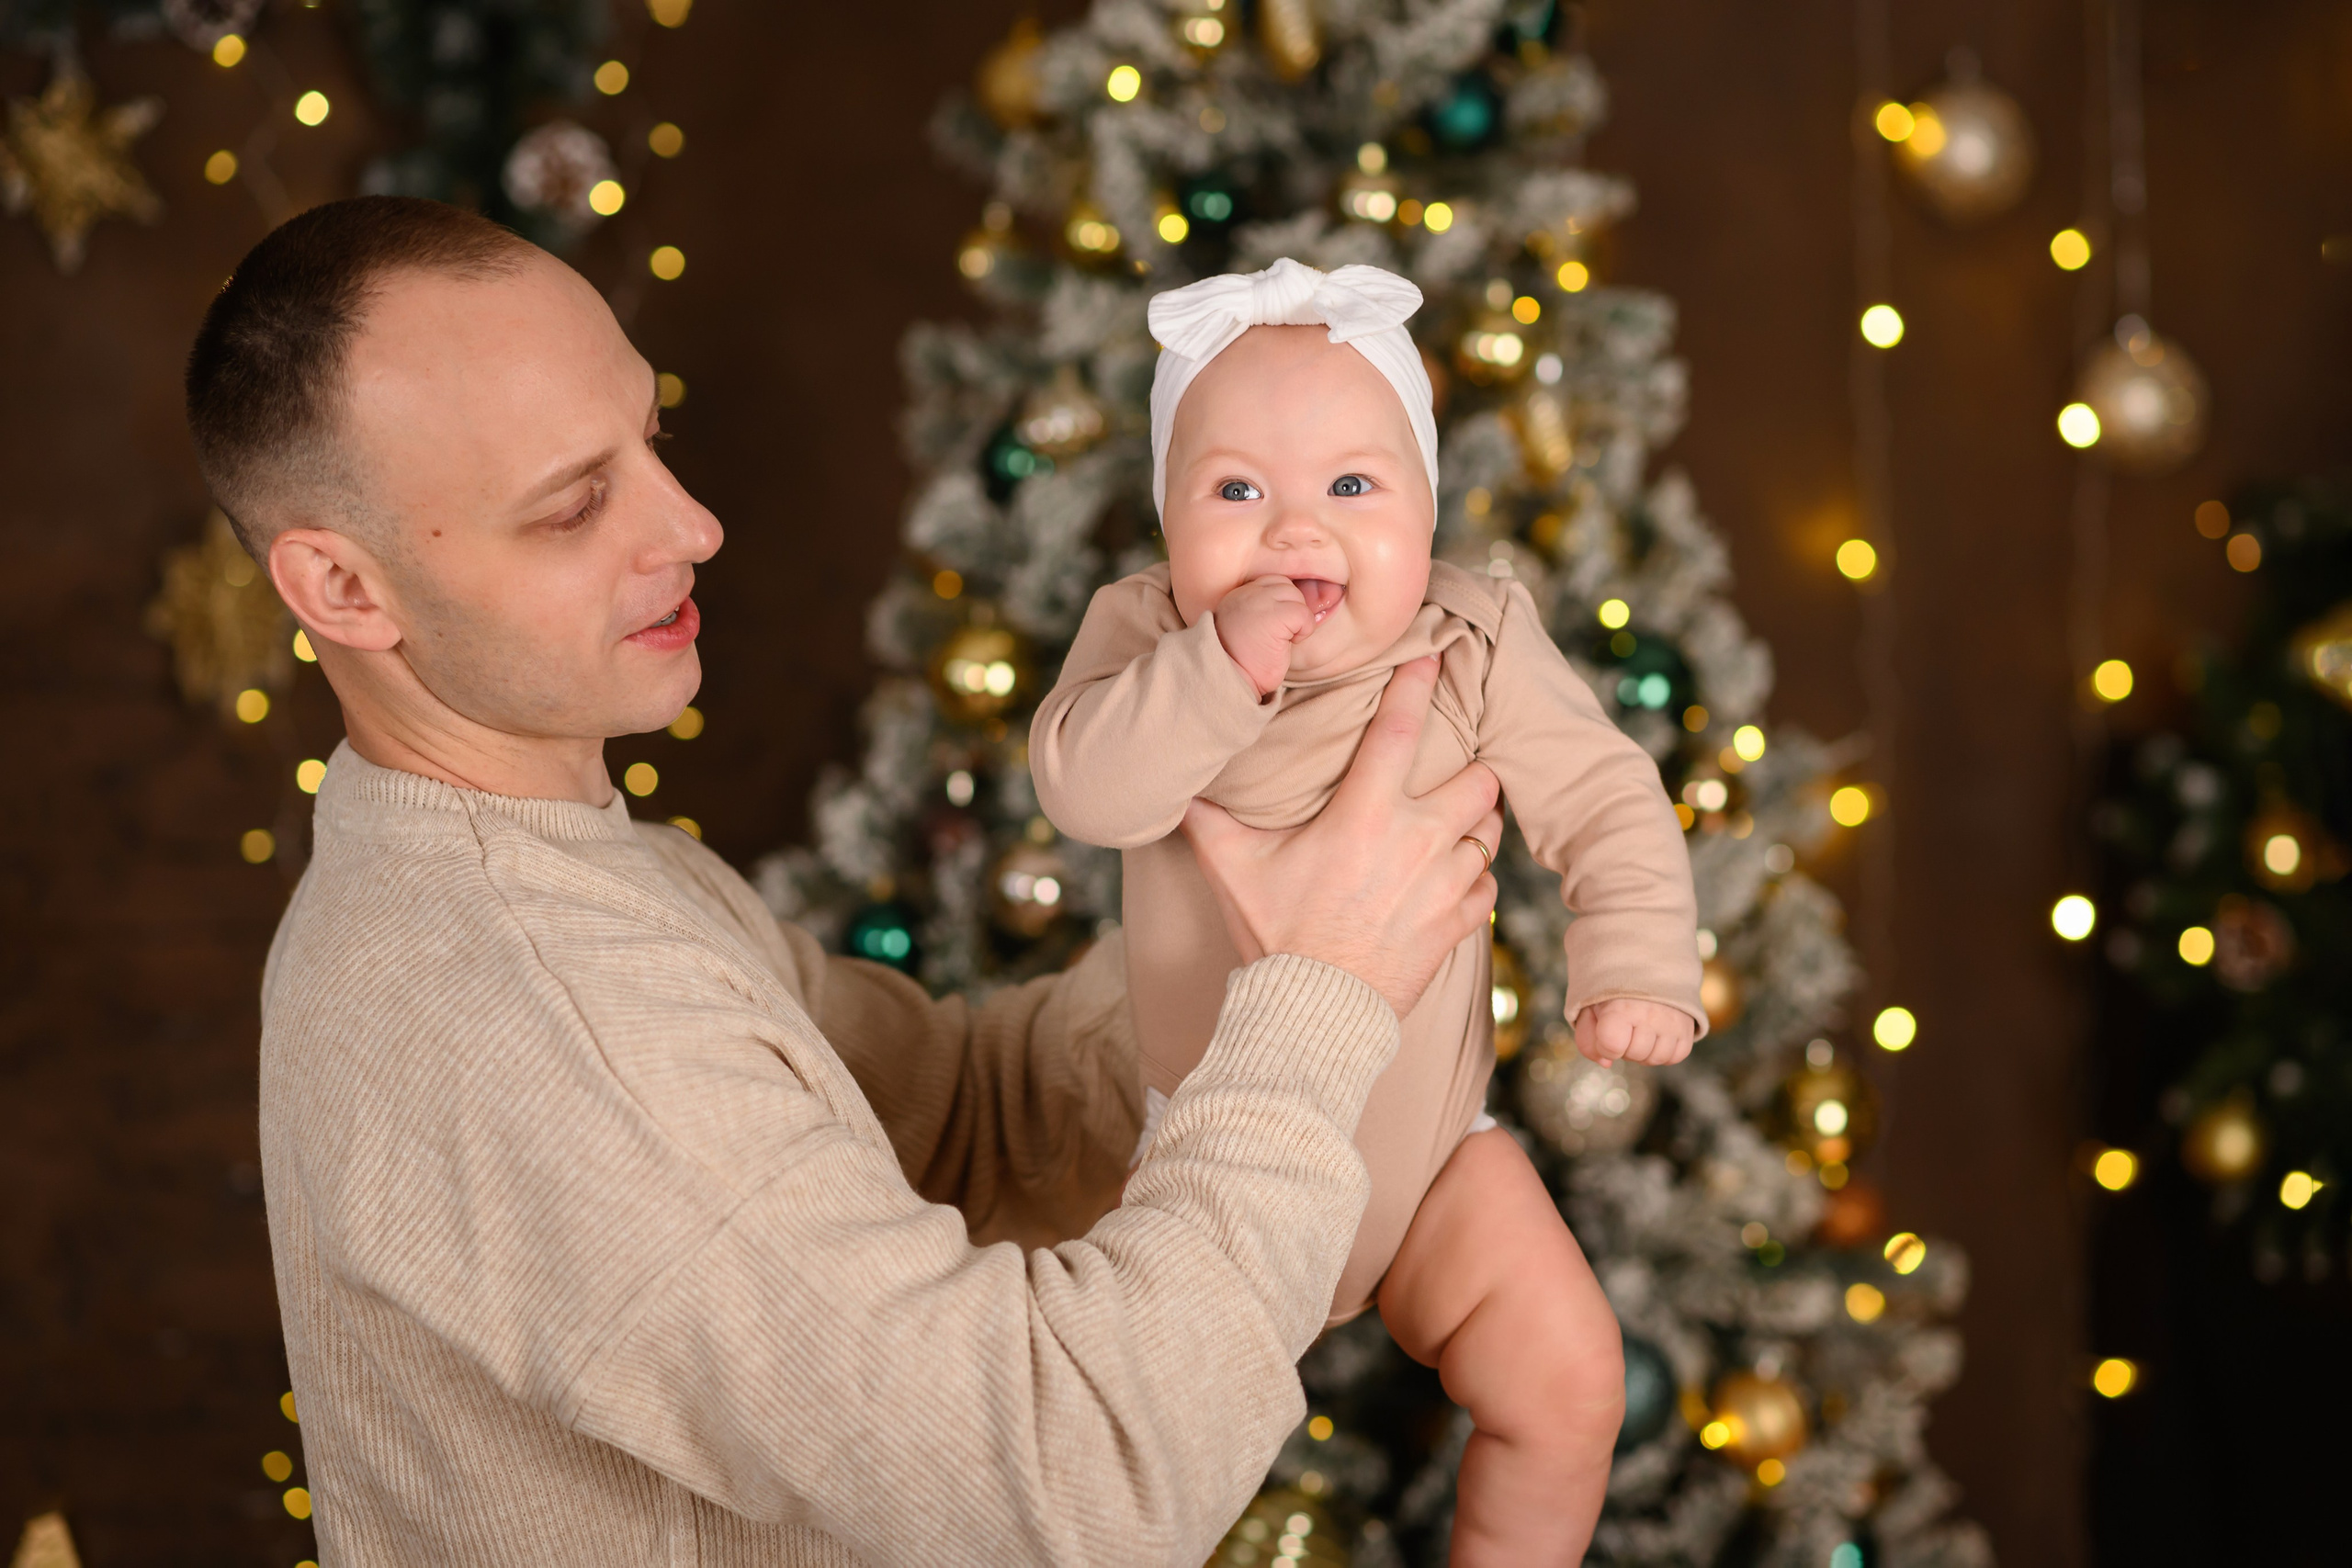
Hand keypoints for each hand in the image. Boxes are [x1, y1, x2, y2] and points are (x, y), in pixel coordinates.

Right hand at [1180, 657, 1501, 1016]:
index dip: (1417, 686)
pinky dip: (1474, 881)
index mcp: (1365, 815)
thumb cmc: (1274, 936)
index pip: (1401, 729)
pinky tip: (1450, 882)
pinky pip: (1486, 888)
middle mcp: (1416, 841)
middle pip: (1478, 780)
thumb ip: (1208, 821)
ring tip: (1456, 825)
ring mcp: (1444, 885)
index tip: (1430, 659)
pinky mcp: (1457, 926)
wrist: (1313, 1014)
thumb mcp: (1233, 870)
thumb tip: (1177, 787)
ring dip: (1475, 825)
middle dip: (1471, 771)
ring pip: (1488, 833)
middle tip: (1452, 773)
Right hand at [1212, 575, 1321, 697]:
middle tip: (1284, 634)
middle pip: (1286, 586)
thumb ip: (1262, 611)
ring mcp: (1260, 602)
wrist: (1230, 681)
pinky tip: (1291, 643)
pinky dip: (1305, 629)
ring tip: (1286, 639)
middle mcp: (1246, 595)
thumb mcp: (1246, 628)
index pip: (1271, 583)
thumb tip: (1296, 606)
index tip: (1279, 626)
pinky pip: (1304, 613)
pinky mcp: (1275, 616)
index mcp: (1237, 597)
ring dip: (1299, 619)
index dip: (1282, 602)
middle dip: (1292, 609)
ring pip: (1297, 596)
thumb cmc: (1241, 663)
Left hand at [1572, 998, 1695, 1066]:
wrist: (1646, 965)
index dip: (1605, 1046)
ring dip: (1645, 1051)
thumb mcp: (1589, 1008)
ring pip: (1656, 1059)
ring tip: (1641, 1029)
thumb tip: (1606, 1063)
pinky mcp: (1688, 1026)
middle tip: (1625, 1025)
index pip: (1612, 1046)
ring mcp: (1673, 1021)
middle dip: (1625, 1047)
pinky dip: (1665, 1051)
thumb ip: (1587, 1040)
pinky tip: (1656, 1034)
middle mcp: (1651, 1014)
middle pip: (1635, 1055)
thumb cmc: (1613, 991)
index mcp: (1622, 1006)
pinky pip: (1676, 1056)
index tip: (1606, 1032)